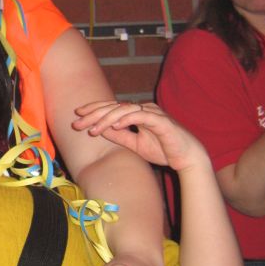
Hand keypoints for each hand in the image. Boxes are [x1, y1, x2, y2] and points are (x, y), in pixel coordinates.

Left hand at [73, 100, 206, 172]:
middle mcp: (143, 109)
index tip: (78, 116)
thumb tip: (100, 129)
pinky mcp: (161, 120)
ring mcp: (153, 113)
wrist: (187, 158)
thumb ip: (120, 136)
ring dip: (106, 119)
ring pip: (124, 110)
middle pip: (114, 107)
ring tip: (93, 129)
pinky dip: (126, 119)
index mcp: (137, 113)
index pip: (112, 108)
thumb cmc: (163, 150)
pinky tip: (114, 125)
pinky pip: (140, 116)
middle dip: (94, 114)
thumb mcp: (135, 144)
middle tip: (77, 122)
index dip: (95, 110)